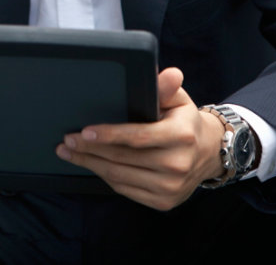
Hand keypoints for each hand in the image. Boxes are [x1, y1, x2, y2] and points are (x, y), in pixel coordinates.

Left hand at [55, 67, 225, 210]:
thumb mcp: (177, 100)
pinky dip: (103, 176)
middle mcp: (177, 164)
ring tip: (70, 153)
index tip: (84, 132)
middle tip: (67, 140)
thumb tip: (170, 74)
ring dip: (90, 164)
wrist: (208, 153)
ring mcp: (170, 186)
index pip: (138, 137)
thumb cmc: (184, 121)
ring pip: (119, 176)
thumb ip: (165, 87)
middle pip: (122, 158)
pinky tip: (91, 165)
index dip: (109, 135)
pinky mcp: (163, 201)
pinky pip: (125, 189)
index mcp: (181, 136)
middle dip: (89, 149)